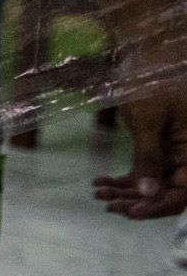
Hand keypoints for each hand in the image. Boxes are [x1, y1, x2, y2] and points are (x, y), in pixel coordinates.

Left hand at [95, 85, 186, 217]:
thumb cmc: (152, 86)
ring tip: (98, 193)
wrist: (147, 64)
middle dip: (137, 202)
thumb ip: (149, 157)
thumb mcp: (150, 120)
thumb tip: (148, 193)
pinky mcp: (158, 154)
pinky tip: (98, 183)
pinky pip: (142, 175)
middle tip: (106, 203)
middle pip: (166, 194)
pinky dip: (121, 182)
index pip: (183, 193)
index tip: (132, 211)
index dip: (159, 207)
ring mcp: (173, 158)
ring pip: (151, 188)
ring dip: (125, 194)